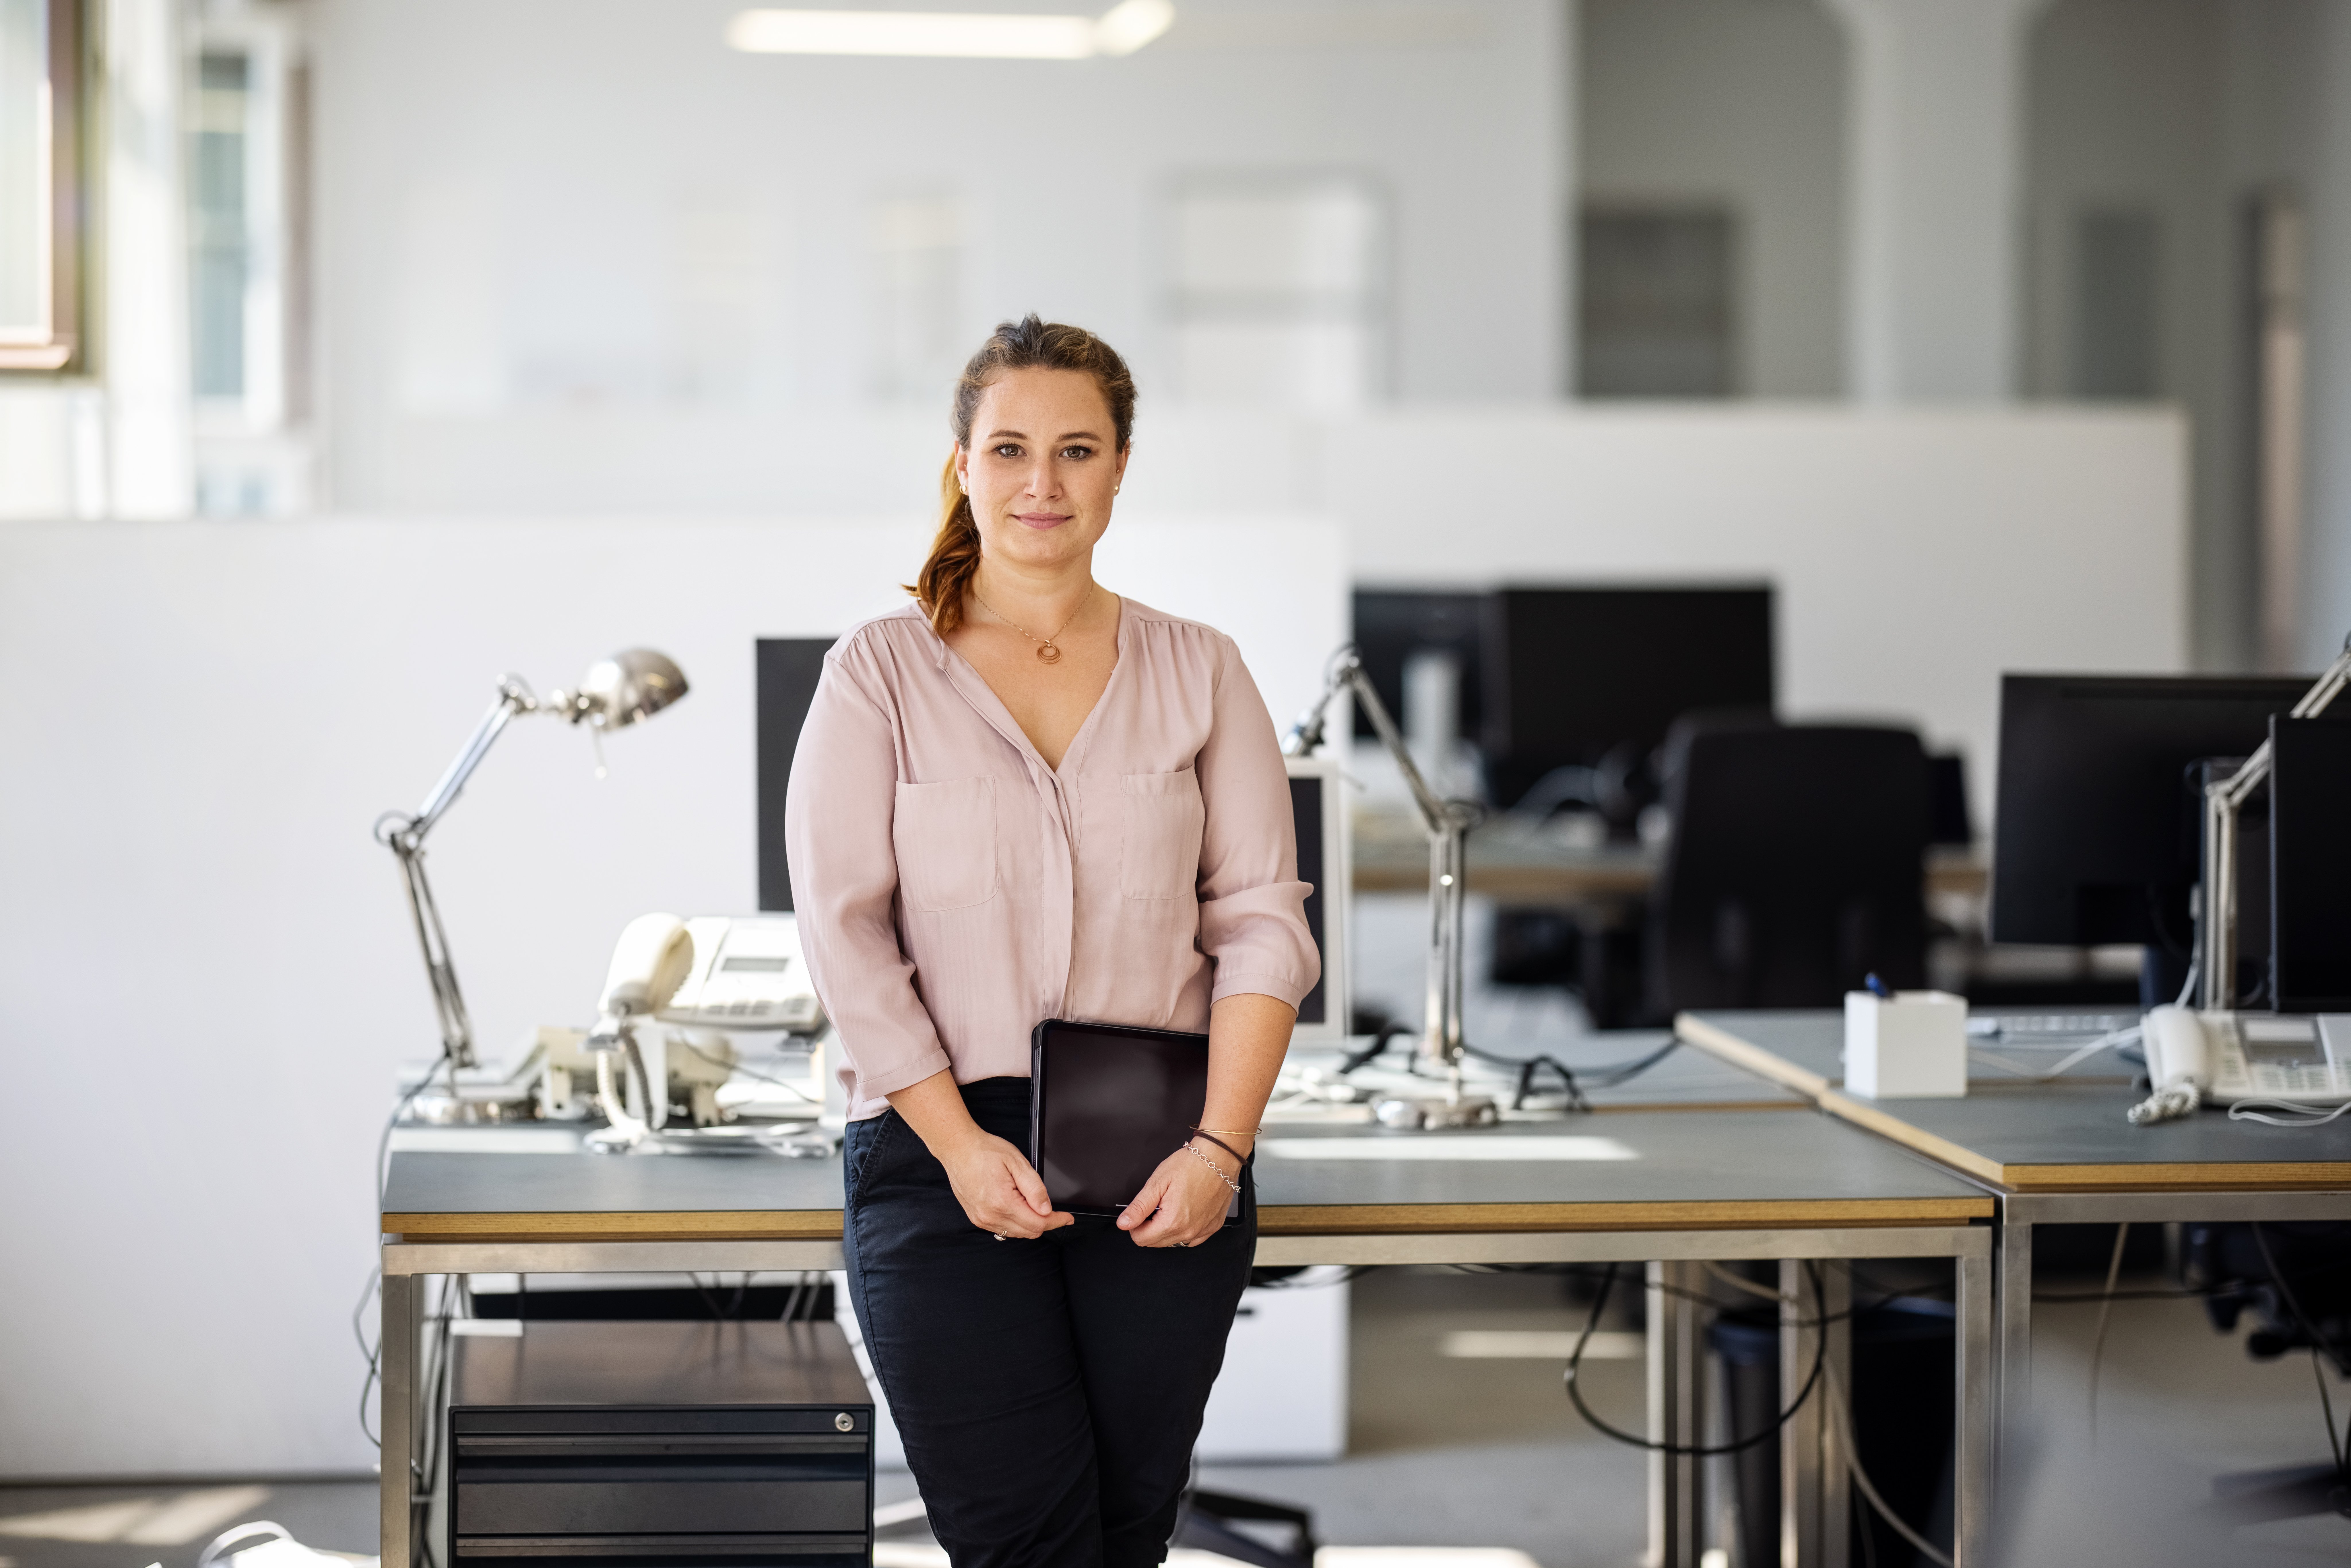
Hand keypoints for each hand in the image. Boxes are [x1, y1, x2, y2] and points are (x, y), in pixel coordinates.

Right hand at [935, 1127, 1073, 1239]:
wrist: (959, 1149)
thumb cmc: (984, 1151)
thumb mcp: (1017, 1163)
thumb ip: (1035, 1188)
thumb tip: (1047, 1209)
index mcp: (1002, 1202)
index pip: (1038, 1223)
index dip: (1057, 1221)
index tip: (1067, 1218)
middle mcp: (990, 1216)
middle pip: (1029, 1232)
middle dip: (1045, 1222)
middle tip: (1053, 1209)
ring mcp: (982, 1220)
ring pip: (1017, 1233)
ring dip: (1030, 1223)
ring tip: (1032, 1203)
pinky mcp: (977, 1219)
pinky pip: (1003, 1230)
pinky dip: (1016, 1223)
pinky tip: (1018, 1208)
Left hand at [1118, 1139, 1242, 1247]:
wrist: (1219, 1157)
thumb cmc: (1191, 1165)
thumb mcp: (1158, 1182)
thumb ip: (1139, 1207)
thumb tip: (1124, 1224)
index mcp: (1172, 1222)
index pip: (1141, 1239)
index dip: (1135, 1224)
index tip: (1141, 1211)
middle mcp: (1188, 1231)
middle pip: (1156, 1243)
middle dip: (1150, 1227)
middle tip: (1157, 1204)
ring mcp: (1202, 1231)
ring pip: (1173, 1242)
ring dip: (1166, 1228)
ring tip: (1171, 1205)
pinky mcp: (1212, 1227)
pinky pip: (1191, 1239)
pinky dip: (1184, 1229)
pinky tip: (1184, 1212)